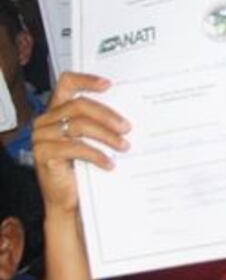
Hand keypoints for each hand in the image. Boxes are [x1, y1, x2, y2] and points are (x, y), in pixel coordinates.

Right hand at [32, 73, 130, 214]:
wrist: (69, 199)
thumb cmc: (84, 168)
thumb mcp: (93, 141)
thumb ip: (100, 124)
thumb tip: (130, 115)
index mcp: (57, 111)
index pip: (66, 84)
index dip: (86, 80)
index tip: (110, 84)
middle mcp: (46, 120)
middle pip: (78, 106)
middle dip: (107, 115)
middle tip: (128, 128)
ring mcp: (42, 137)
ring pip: (79, 126)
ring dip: (106, 136)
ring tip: (124, 146)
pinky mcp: (43, 154)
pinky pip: (75, 148)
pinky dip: (97, 155)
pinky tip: (110, 164)